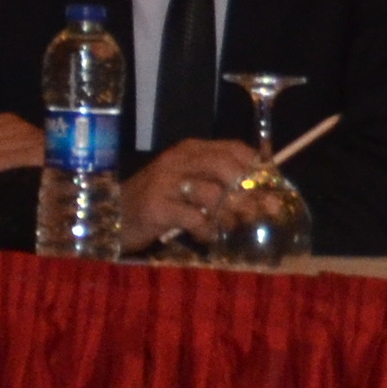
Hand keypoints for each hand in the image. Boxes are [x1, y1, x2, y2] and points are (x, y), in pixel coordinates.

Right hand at [119, 136, 269, 245]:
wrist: (113, 216)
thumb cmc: (159, 202)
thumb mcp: (190, 186)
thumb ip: (222, 185)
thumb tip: (265, 197)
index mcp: (191, 150)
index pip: (234, 149)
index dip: (258, 168)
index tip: (273, 189)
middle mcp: (179, 160)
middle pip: (228, 169)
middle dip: (250, 194)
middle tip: (261, 214)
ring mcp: (165, 182)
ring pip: (214, 195)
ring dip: (230, 216)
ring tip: (231, 228)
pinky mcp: (157, 207)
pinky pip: (195, 219)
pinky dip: (207, 231)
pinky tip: (207, 238)